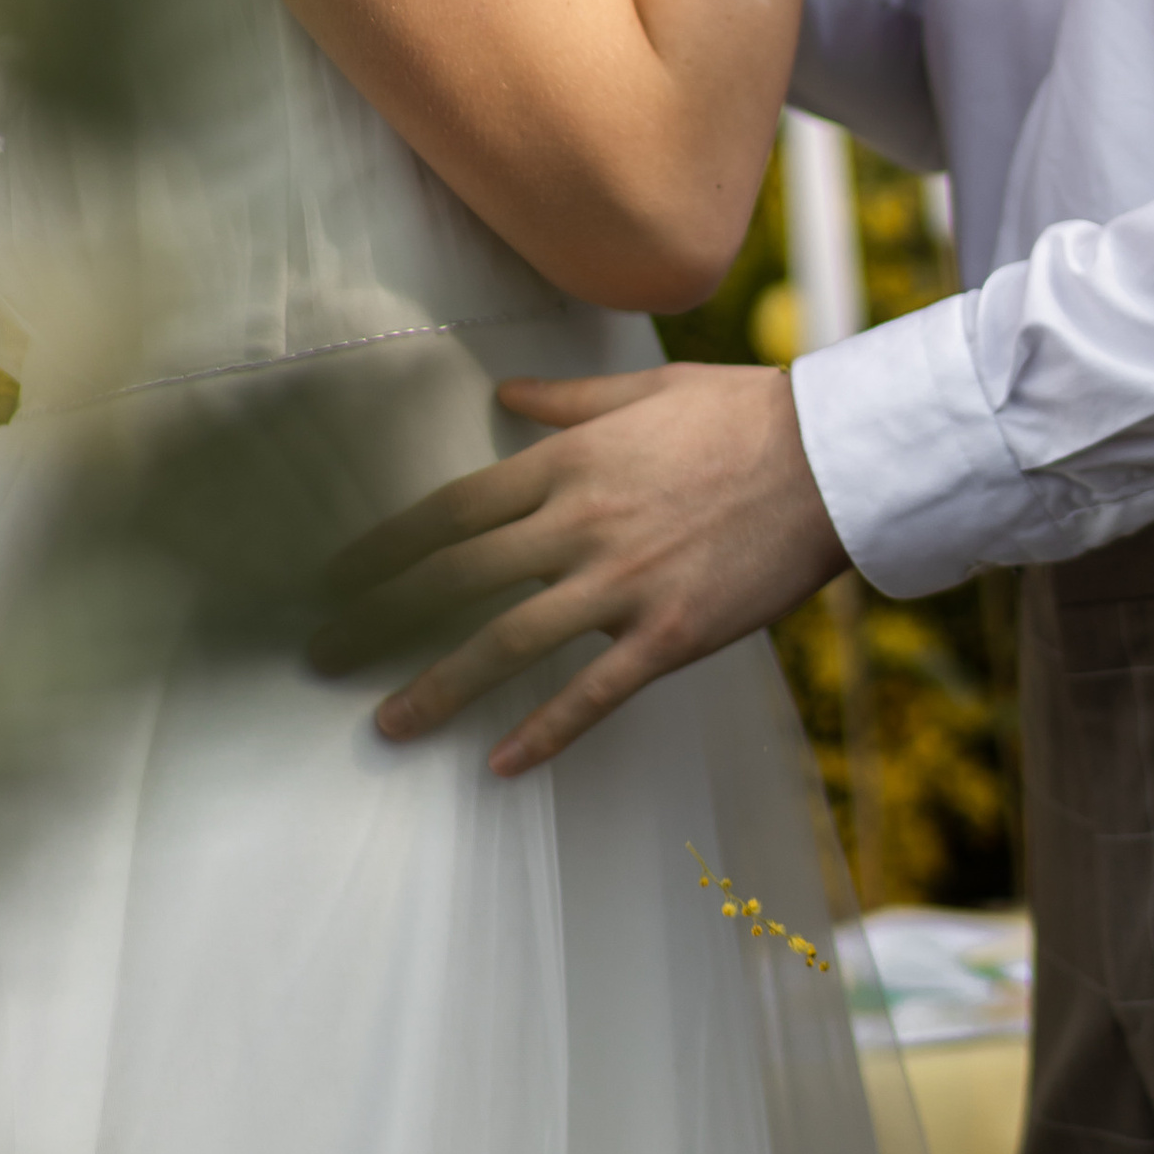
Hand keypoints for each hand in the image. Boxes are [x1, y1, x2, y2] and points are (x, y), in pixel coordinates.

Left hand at [310, 363, 845, 773]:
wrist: (830, 458)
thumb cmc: (743, 413)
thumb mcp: (646, 391)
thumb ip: (566, 402)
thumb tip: (503, 394)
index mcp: (568, 462)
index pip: (450, 510)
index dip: (383, 547)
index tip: (334, 576)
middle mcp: (579, 522)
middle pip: (455, 578)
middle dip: (378, 619)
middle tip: (323, 656)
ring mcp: (623, 583)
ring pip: (507, 641)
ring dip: (438, 685)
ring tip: (386, 723)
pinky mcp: (670, 633)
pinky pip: (593, 692)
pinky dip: (544, 730)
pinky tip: (500, 763)